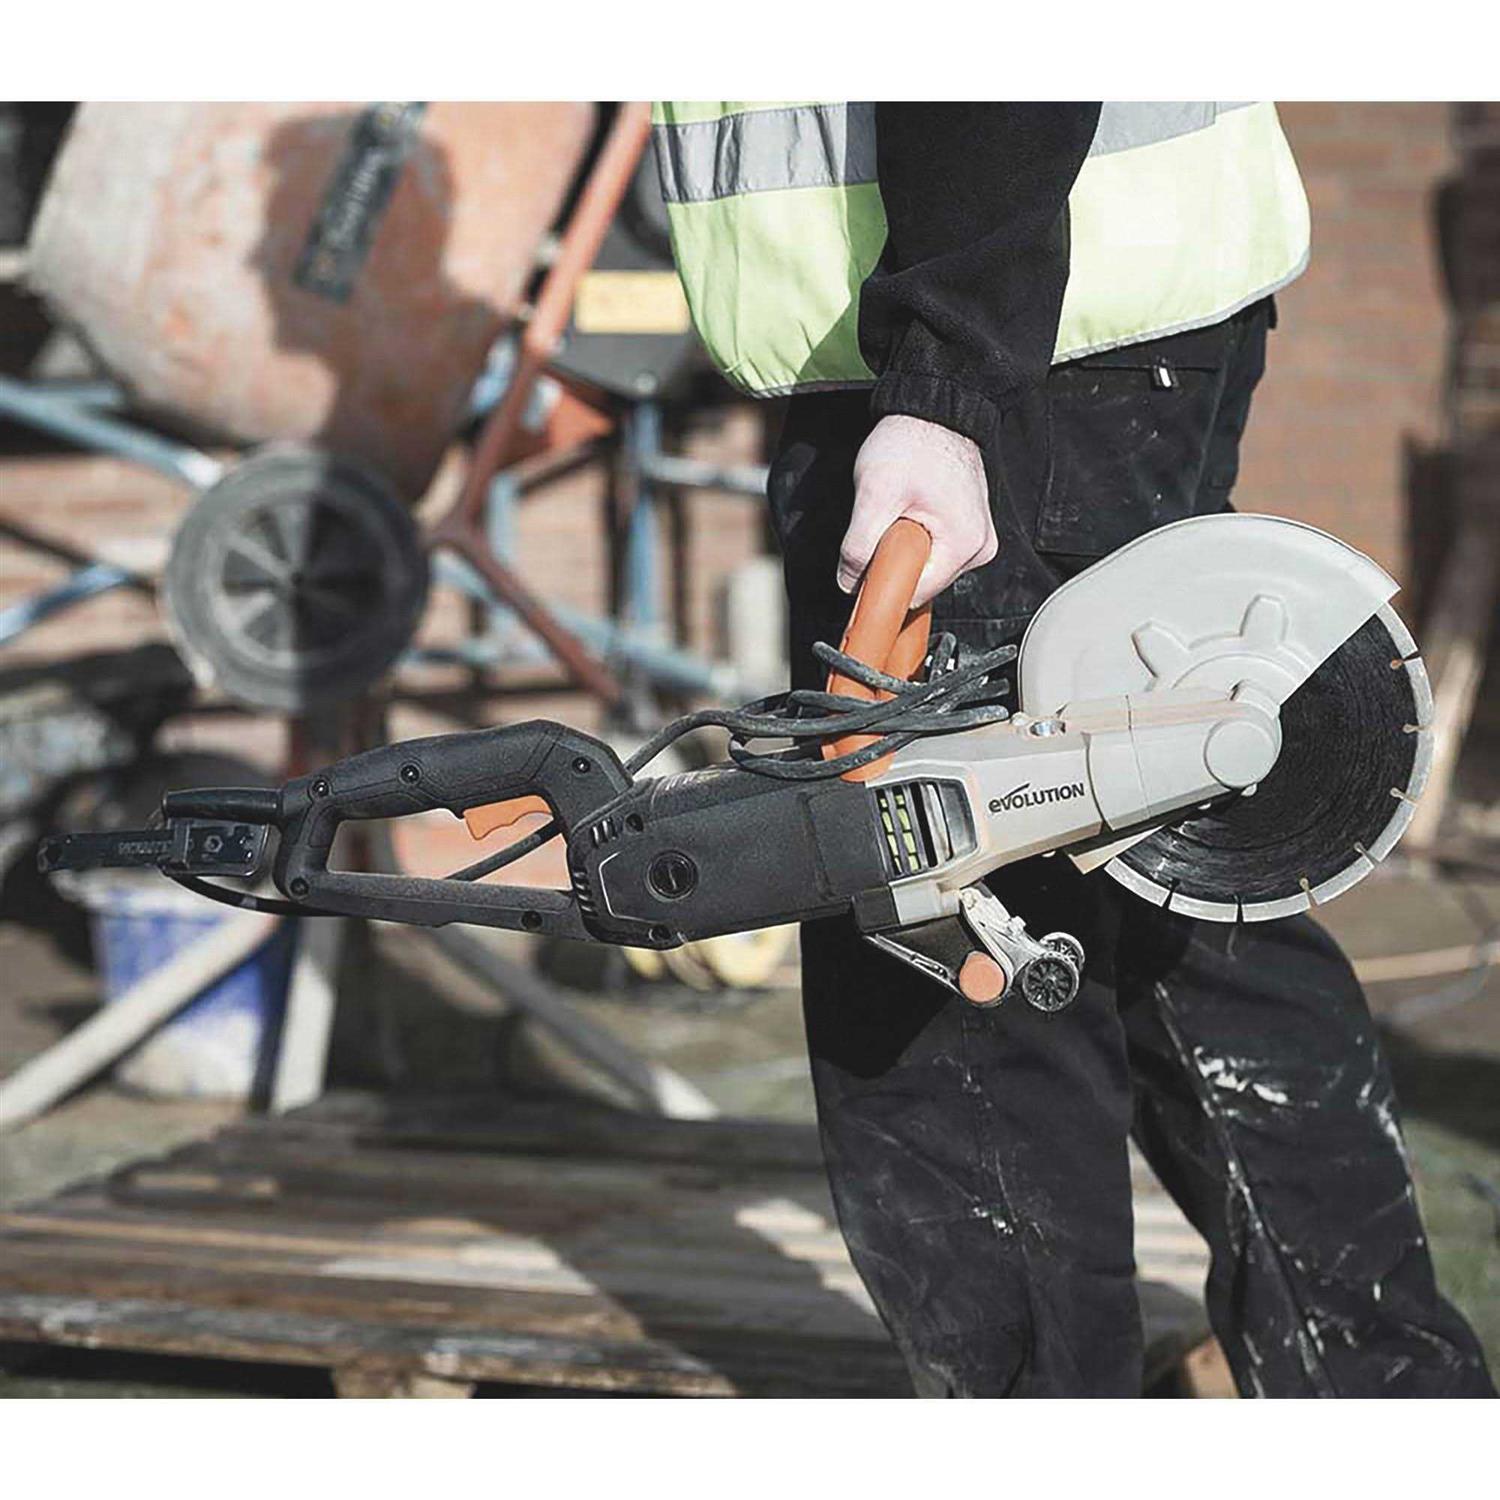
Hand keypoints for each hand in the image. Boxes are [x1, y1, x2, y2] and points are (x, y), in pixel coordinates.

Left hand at [840, 415, 997, 607]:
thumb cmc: (913, 442)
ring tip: (901, 509)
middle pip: (922, 581)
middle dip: (895, 560)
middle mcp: (979, 547)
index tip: (867, 565)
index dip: (885, 583)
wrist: (932, 410)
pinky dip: (915, 537)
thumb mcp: (875, 493)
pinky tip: (910, 510)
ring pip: (926, 566)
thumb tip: (849, 582)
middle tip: (886, 521)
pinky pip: (934, 550)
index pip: (916, 593)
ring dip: (904, 547)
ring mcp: (976, 538)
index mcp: (965, 545)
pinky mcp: (967, 528)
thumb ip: (859, 545)